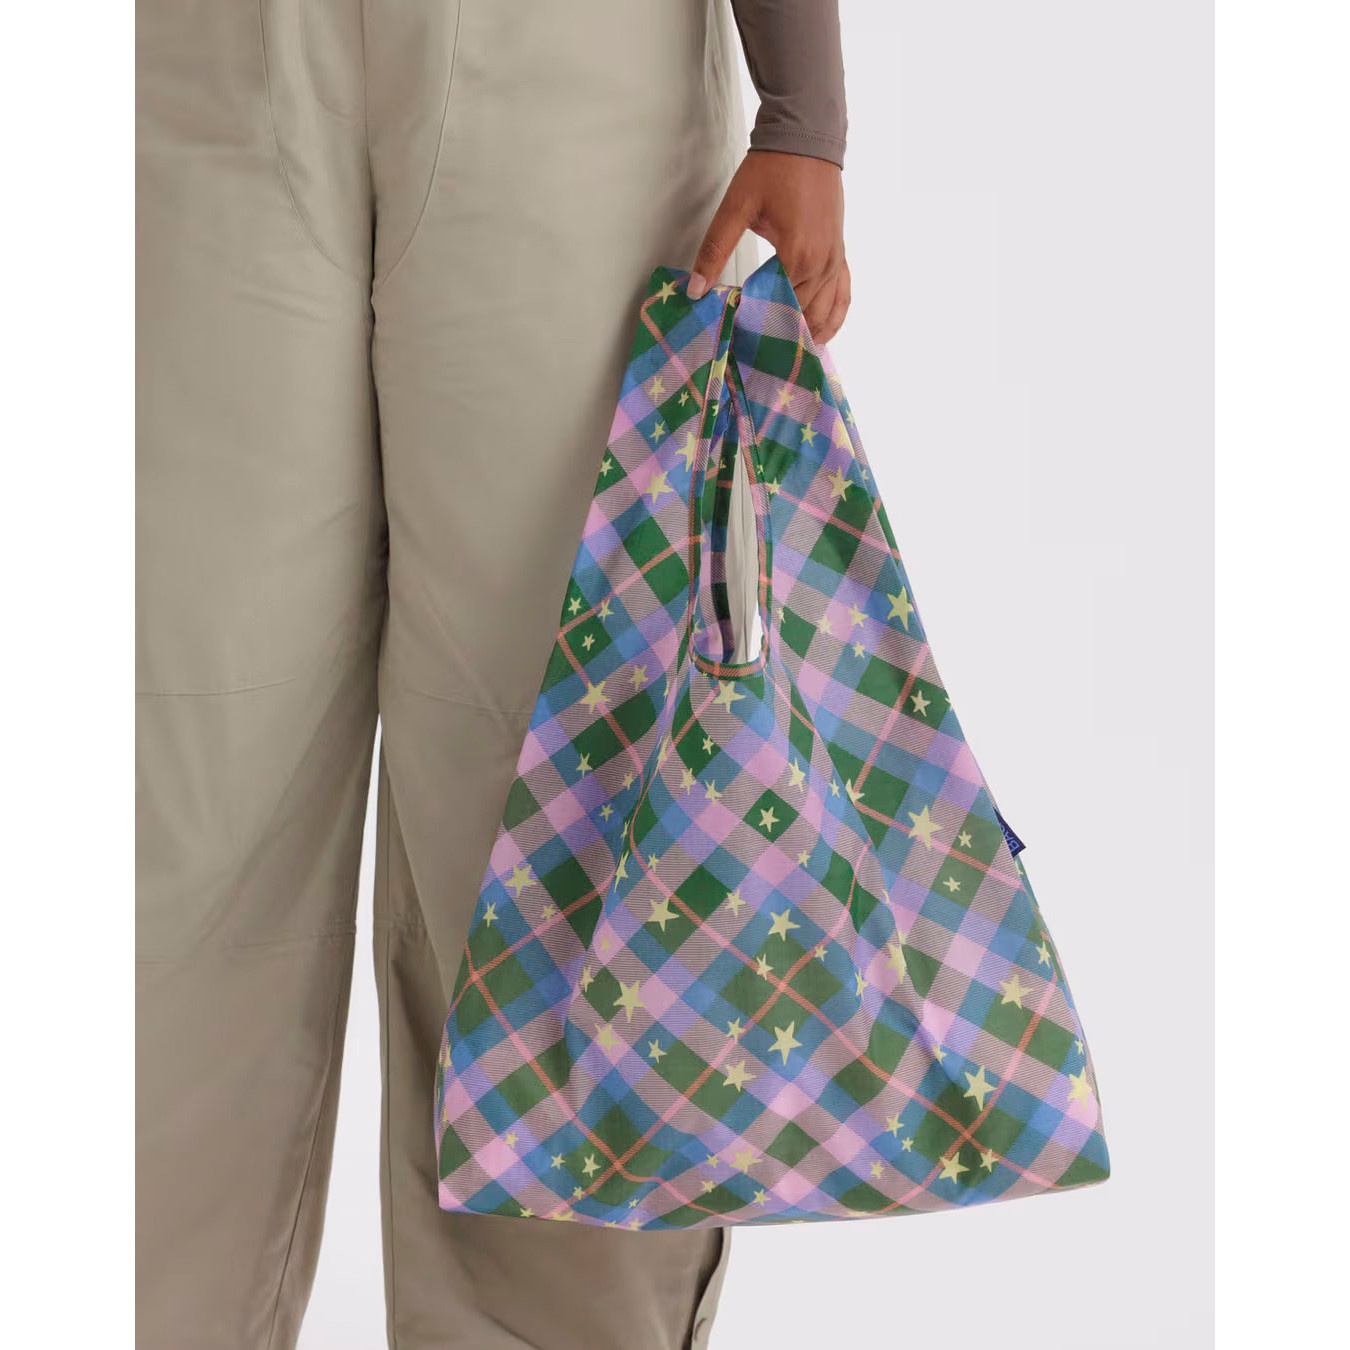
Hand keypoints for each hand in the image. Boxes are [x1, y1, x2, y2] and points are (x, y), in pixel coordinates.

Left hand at [686, 150, 849, 344]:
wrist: (807, 138)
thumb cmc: (772, 170)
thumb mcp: (736, 208)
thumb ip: (714, 250)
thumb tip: (695, 290)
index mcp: (797, 256)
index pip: (776, 307)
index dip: (757, 328)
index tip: (740, 345)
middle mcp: (822, 264)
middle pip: (801, 316)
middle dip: (780, 337)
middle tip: (758, 361)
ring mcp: (835, 260)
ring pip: (825, 313)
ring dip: (807, 335)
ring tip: (788, 360)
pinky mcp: (840, 253)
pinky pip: (843, 295)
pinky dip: (834, 318)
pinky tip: (821, 335)